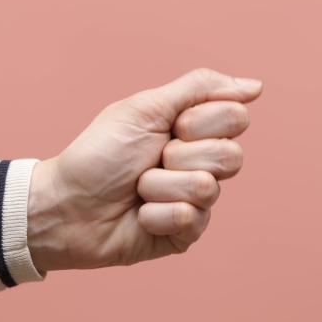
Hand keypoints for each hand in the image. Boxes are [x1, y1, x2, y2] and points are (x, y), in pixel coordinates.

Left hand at [27, 68, 262, 271]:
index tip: (168, 127)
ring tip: (137, 190)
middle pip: (231, 156)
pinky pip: (191, 220)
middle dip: (179, 156)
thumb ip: (200, 89)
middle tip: (150, 160)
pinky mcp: (185, 234)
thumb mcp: (146, 108)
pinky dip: (157, 214)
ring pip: (206, 188)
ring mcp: (195, 202)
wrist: (66, 204)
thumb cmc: (99, 154)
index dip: (199, 122)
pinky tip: (139, 216)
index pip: (236, 118)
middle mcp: (200, 164)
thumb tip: (255, 86)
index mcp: (194, 130)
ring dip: (160, 186)